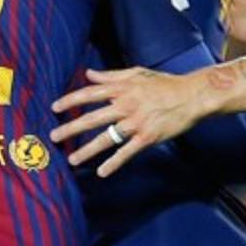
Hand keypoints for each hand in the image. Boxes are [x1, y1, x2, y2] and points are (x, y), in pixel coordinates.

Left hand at [50, 67, 213, 176]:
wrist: (191, 96)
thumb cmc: (164, 83)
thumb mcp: (137, 73)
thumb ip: (111, 75)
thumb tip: (88, 74)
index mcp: (122, 88)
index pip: (90, 94)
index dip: (70, 100)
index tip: (55, 107)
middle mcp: (126, 105)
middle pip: (92, 118)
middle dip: (71, 128)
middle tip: (54, 137)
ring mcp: (136, 123)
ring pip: (106, 138)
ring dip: (87, 150)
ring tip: (72, 159)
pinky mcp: (147, 137)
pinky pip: (127, 152)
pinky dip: (114, 163)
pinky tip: (102, 172)